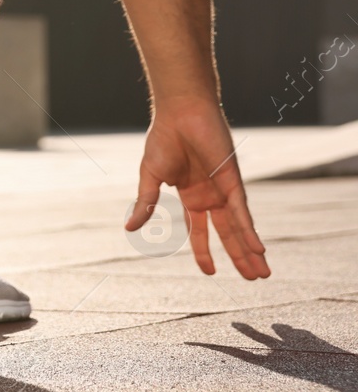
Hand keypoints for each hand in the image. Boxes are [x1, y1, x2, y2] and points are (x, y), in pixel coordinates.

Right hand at [126, 99, 268, 279]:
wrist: (180, 113)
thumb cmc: (164, 138)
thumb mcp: (150, 177)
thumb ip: (146, 203)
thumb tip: (129, 229)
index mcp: (191, 195)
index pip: (200, 230)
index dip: (204, 251)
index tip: (210, 272)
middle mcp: (211, 196)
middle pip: (228, 233)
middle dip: (240, 257)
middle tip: (253, 279)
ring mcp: (224, 189)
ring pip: (239, 228)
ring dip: (250, 251)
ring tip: (262, 274)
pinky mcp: (232, 181)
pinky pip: (242, 212)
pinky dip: (250, 231)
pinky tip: (258, 249)